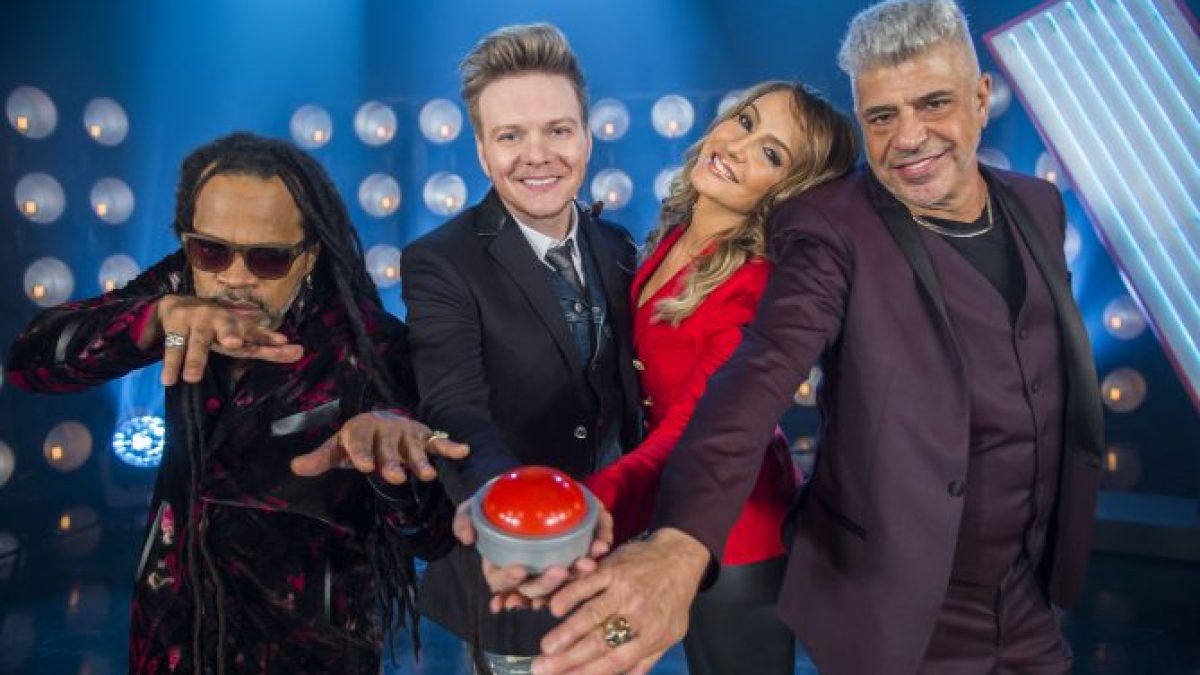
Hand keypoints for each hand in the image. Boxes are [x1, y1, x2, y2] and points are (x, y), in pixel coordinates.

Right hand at [149, 295, 302, 385]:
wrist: (177, 304)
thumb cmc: (217, 327)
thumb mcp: (239, 336)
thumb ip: (265, 347)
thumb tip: (300, 352)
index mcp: (237, 324)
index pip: (256, 333)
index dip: (268, 338)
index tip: (284, 344)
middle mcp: (219, 321)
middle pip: (226, 328)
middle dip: (231, 334)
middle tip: (234, 343)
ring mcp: (197, 323)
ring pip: (196, 342)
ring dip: (195, 359)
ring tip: (192, 378)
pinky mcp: (176, 326)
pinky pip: (173, 349)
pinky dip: (171, 365)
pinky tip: (169, 380)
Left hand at [291, 411, 468, 483]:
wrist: (380, 420)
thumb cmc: (357, 439)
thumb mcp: (337, 447)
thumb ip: (320, 458)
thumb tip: (295, 466)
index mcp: (360, 429)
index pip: (359, 443)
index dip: (361, 453)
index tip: (364, 465)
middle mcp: (385, 429)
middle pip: (388, 447)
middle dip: (392, 461)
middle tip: (395, 476)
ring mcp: (406, 433)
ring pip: (414, 447)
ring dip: (420, 459)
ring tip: (427, 475)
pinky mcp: (424, 437)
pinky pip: (438, 442)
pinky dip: (450, 446)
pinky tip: (463, 451)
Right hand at [451, 497, 613, 611]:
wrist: (517, 491)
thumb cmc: (493, 504)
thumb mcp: (473, 508)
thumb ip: (465, 520)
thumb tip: (467, 537)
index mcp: (501, 568)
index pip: (502, 581)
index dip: (508, 580)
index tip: (519, 569)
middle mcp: (527, 573)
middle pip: (536, 587)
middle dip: (550, 584)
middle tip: (562, 570)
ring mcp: (549, 565)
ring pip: (565, 579)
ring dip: (578, 575)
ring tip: (589, 564)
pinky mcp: (571, 550)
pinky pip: (586, 553)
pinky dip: (594, 548)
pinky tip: (602, 545)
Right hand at [531, 528, 709, 674]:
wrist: (680, 557)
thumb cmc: (672, 598)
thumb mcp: (670, 635)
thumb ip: (645, 660)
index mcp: (651, 636)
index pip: (615, 662)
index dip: (587, 673)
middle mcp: (638, 615)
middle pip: (599, 642)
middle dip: (568, 660)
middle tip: (542, 669)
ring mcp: (625, 590)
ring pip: (592, 615)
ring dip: (566, 633)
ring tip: (545, 648)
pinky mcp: (614, 568)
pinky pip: (588, 583)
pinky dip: (570, 595)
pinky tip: (554, 607)